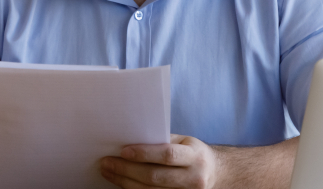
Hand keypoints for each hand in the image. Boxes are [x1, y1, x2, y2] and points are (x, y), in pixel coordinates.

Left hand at [100, 134, 219, 188]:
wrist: (216, 174)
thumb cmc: (194, 154)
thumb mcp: (185, 142)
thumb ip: (163, 141)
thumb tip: (132, 137)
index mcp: (195, 157)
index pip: (167, 155)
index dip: (144, 153)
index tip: (123, 151)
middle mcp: (194, 178)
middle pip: (155, 176)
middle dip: (127, 170)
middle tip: (107, 163)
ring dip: (125, 183)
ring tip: (109, 173)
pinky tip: (122, 184)